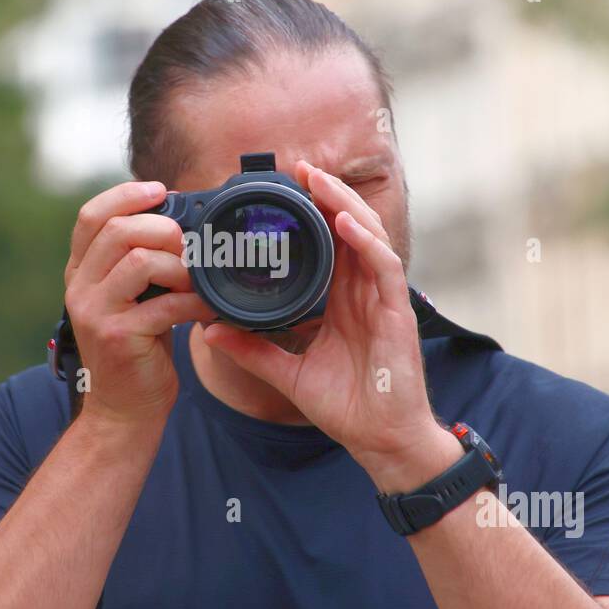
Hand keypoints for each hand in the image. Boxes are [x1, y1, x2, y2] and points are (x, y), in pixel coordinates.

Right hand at [64, 179, 215, 424]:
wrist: (124, 411)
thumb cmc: (135, 350)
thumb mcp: (127, 299)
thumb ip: (136, 263)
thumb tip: (177, 222)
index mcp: (80, 273)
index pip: (91, 217)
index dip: (126, 196)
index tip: (160, 191)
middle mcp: (80, 288)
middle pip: (116, 231)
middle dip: (162, 229)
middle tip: (188, 245)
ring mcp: (96, 313)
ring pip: (138, 261)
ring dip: (178, 265)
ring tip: (194, 281)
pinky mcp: (119, 337)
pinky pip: (165, 304)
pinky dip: (194, 302)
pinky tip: (208, 308)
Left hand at [202, 162, 460, 491]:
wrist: (380, 440)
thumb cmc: (346, 407)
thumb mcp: (287, 374)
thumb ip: (253, 349)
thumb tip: (210, 331)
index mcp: (343, 300)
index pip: (330, 244)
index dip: (312, 213)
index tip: (284, 189)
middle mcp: (365, 292)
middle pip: (350, 228)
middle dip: (327, 195)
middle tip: (298, 168)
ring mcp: (383, 299)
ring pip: (368, 235)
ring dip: (344, 204)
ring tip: (318, 180)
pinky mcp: (398, 312)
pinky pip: (384, 266)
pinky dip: (365, 240)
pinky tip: (345, 221)